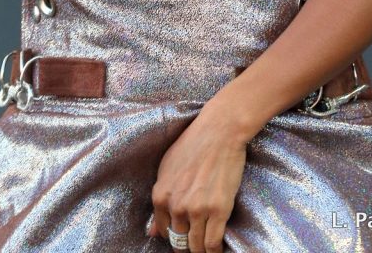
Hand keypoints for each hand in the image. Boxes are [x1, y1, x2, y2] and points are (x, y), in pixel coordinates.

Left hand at [146, 103, 248, 252]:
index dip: (174, 236)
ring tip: (205, 248)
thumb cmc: (193, 144)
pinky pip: (213, 243)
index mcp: (160, 195)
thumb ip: (160, 200)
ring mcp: (197, 209)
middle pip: (179, 241)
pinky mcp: (218, 210)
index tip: (183, 236)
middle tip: (195, 242)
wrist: (219, 130)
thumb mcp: (167, 168)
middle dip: (187, 245)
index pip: (163, 231)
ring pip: (196, 246)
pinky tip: (216, 250)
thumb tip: (152, 233)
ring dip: (200, 250)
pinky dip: (214, 251)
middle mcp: (176, 205)